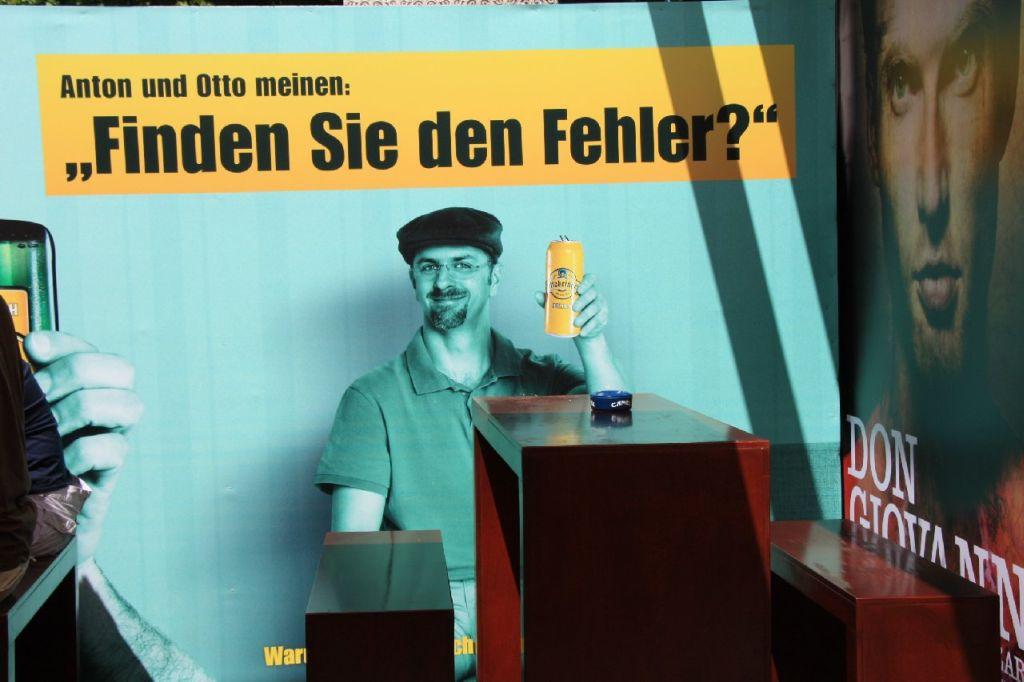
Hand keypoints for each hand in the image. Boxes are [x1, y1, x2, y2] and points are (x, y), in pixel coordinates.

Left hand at [24, 331, 142, 563]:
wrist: (20, 531)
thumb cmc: (16, 472)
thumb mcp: (17, 423)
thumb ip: (23, 391)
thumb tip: (26, 348)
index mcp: (74, 393)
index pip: (85, 350)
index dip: (65, 344)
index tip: (34, 350)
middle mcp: (100, 413)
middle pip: (120, 368)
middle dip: (77, 375)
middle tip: (45, 398)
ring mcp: (109, 442)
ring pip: (129, 404)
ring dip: (86, 411)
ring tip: (56, 432)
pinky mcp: (108, 476)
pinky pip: (114, 449)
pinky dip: (84, 451)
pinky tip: (62, 464)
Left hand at [534, 273, 608, 338]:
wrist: (581, 329)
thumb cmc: (569, 311)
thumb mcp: (559, 304)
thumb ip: (549, 299)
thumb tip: (537, 294)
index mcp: (586, 286)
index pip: (590, 278)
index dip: (586, 282)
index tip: (578, 289)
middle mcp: (596, 294)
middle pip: (593, 293)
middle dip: (583, 300)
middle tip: (573, 308)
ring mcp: (601, 306)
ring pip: (595, 307)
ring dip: (586, 315)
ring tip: (576, 323)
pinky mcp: (602, 318)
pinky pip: (598, 321)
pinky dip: (590, 327)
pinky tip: (583, 331)